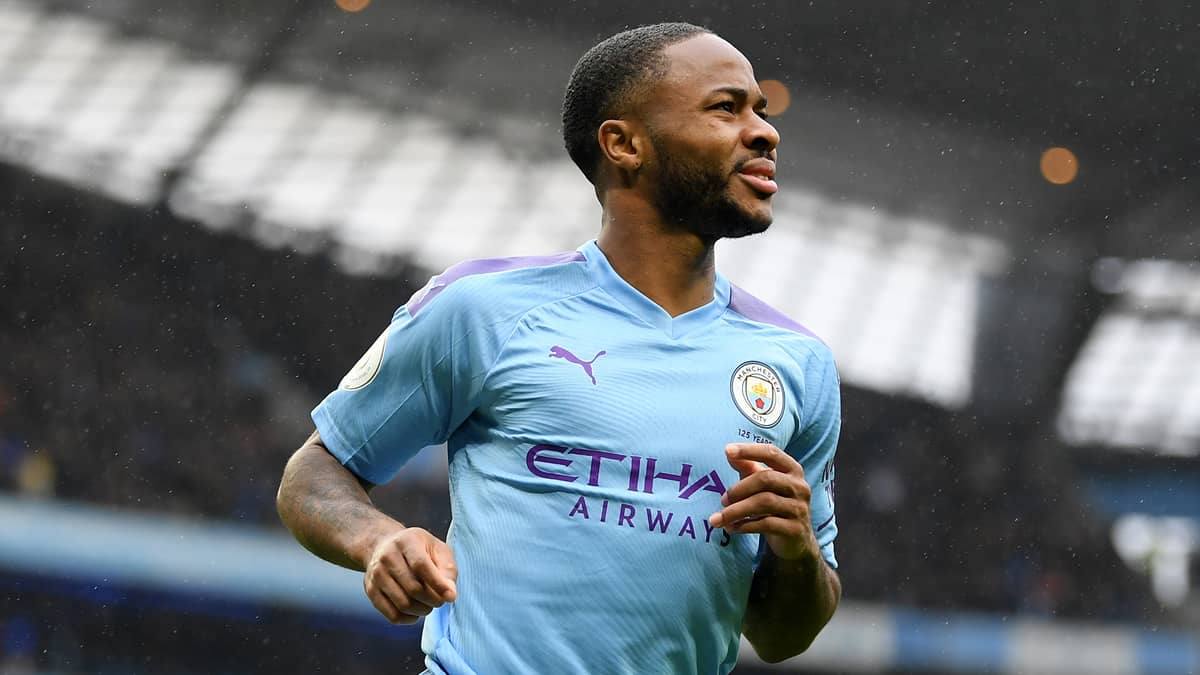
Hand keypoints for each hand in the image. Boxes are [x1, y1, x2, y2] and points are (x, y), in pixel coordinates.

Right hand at [363, 526, 457, 623]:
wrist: (383, 545)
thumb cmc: (417, 549)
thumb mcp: (437, 549)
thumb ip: (447, 570)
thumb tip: (450, 594)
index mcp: (406, 541)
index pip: (420, 565)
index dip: (437, 584)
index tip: (450, 597)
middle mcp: (387, 557)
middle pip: (412, 588)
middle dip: (432, 600)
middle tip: (439, 600)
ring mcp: (376, 574)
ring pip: (403, 604)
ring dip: (422, 610)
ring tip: (428, 604)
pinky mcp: (371, 591)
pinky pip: (392, 614)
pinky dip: (408, 618)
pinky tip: (415, 611)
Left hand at [708, 443, 819, 561]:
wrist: (796, 540)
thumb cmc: (776, 505)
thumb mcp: (763, 484)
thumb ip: (748, 467)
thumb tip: (728, 451)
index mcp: (793, 470)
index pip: (771, 453)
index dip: (749, 450)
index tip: (727, 450)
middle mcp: (799, 486)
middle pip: (765, 479)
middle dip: (739, 489)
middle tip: (723, 500)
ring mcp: (799, 508)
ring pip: (764, 502)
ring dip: (736, 510)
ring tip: (720, 518)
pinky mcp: (794, 529)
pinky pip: (765, 524)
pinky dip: (743, 525)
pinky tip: (731, 528)